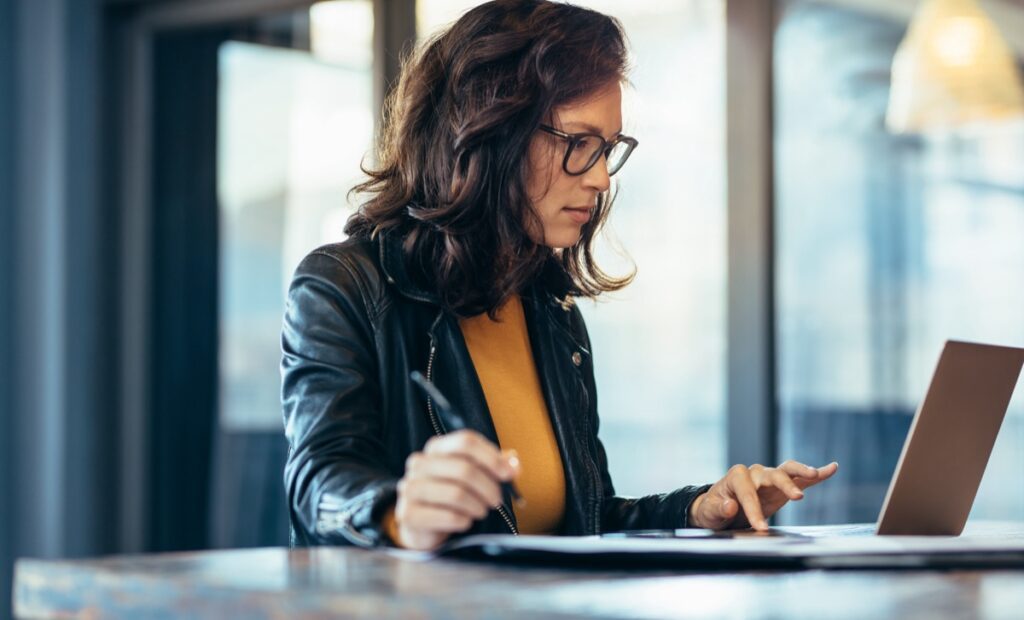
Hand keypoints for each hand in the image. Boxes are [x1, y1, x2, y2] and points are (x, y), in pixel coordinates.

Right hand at [394, 430, 519, 550]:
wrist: (423, 526)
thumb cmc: (452, 495)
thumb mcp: (474, 475)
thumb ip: (495, 466)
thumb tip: (514, 466)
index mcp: (436, 447)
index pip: (466, 441)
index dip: (491, 457)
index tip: (509, 474)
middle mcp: (419, 463)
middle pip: (464, 469)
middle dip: (488, 487)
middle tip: (497, 500)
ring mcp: (410, 487)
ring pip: (456, 493)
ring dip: (477, 505)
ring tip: (481, 511)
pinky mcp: (408, 513)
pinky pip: (447, 516)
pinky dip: (463, 520)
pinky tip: (464, 521)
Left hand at [688, 460, 838, 530]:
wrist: (719, 509)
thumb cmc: (713, 509)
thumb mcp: (710, 512)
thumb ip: (719, 509)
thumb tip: (730, 506)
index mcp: (736, 477)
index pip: (747, 492)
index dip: (754, 510)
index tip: (760, 528)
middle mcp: (755, 473)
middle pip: (773, 474)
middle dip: (785, 485)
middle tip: (797, 497)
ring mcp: (770, 478)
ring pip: (788, 470)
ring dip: (802, 472)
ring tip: (815, 473)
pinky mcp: (782, 486)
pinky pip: (801, 479)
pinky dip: (816, 474)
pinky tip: (831, 468)